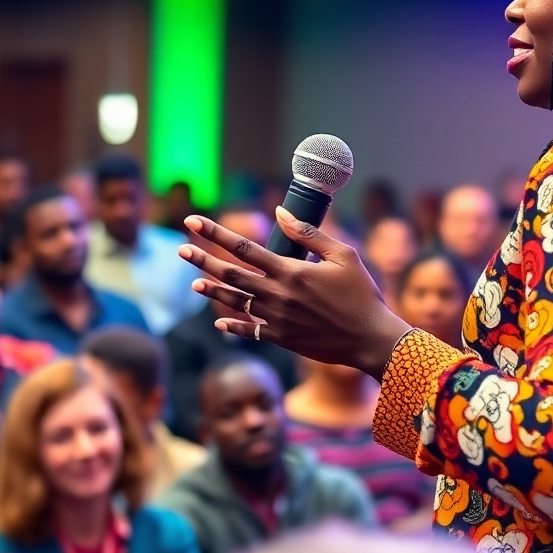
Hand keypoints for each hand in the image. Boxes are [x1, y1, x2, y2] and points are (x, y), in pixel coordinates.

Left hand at [178, 207, 409, 381]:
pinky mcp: (283, 338)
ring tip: (195, 282)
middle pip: (231, 274)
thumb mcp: (343, 255)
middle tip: (182, 248)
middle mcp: (278, 294)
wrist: (370, 340)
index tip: (194, 221)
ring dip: (213, 291)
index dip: (216, 233)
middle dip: (204, 259)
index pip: (244, 247)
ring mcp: (278, 319)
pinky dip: (233, 326)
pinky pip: (251, 332)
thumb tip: (279, 213)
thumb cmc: (362, 294)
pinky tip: (219, 321)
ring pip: (236, 302)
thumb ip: (308, 234)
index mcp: (290, 271)